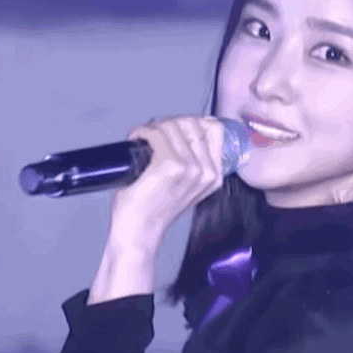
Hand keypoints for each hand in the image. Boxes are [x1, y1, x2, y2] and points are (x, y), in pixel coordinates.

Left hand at [107, 115, 226, 251]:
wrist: (140, 231)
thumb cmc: (156, 209)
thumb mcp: (186, 186)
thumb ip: (194, 165)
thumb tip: (182, 133)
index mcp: (215, 175)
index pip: (215, 129)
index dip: (193, 121)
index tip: (176, 128)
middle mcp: (206, 171)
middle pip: (192, 124)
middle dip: (169, 123)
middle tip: (153, 134)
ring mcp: (190, 168)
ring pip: (172, 126)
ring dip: (153, 127)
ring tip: (143, 138)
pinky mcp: (169, 166)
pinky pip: (156, 134)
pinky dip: (143, 131)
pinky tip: (136, 139)